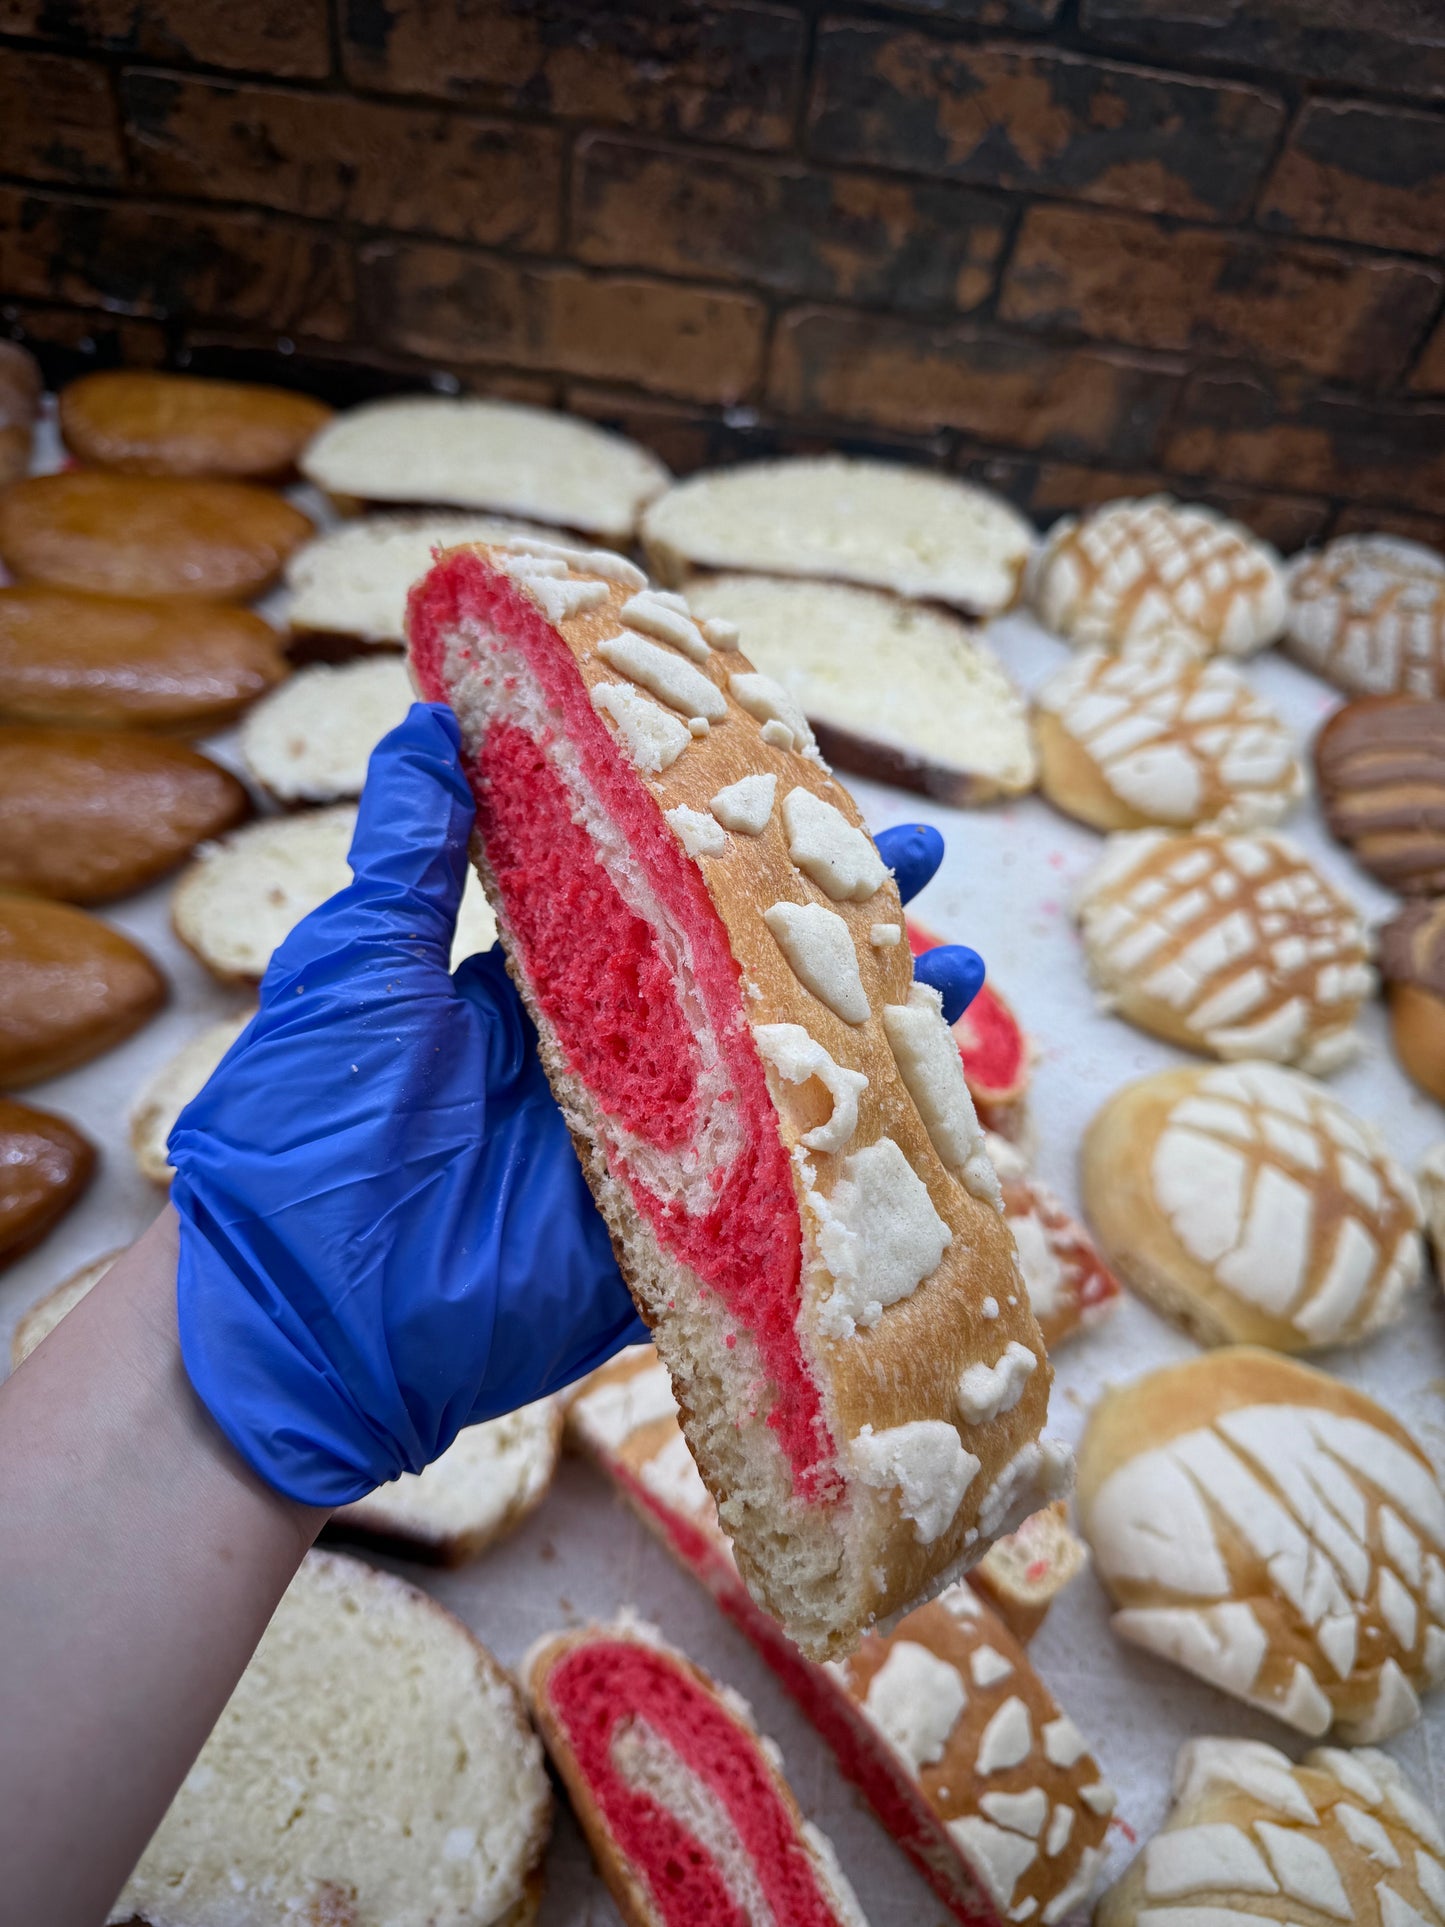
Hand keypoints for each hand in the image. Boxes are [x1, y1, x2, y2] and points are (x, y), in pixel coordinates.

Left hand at [168, 709, 986, 1508]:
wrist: (291, 1310)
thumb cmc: (306, 1123)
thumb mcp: (359, 961)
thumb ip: (411, 849)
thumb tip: (429, 720)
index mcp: (537, 988)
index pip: (660, 898)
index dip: (731, 846)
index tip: (804, 787)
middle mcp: (608, 1062)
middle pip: (744, 979)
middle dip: (833, 925)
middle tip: (920, 865)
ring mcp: (648, 1153)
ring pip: (780, 1077)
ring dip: (868, 1026)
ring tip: (958, 967)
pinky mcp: (673, 1242)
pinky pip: (776, 1192)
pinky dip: (850, 1148)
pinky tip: (924, 1097)